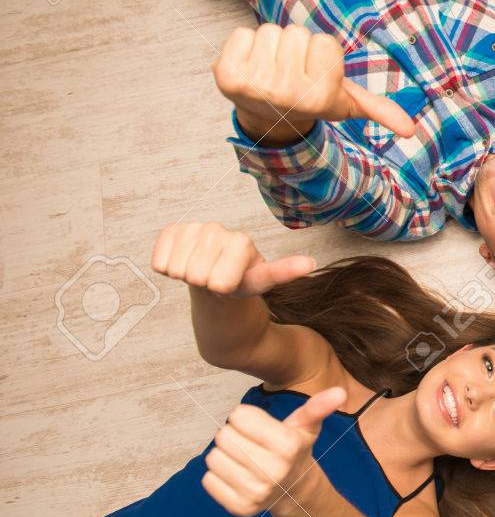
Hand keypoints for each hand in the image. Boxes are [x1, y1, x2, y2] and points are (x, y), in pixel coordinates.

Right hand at [151, 222, 315, 297]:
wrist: (218, 277)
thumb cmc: (241, 281)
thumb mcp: (262, 281)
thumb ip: (283, 272)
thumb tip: (311, 263)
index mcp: (242, 241)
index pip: (218, 281)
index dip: (221, 288)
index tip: (229, 285)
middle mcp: (218, 229)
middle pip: (196, 275)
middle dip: (204, 283)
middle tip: (214, 278)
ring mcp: (195, 228)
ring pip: (177, 269)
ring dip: (188, 276)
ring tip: (202, 271)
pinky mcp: (172, 231)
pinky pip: (160, 261)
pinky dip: (168, 268)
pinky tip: (184, 263)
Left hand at [201, 386, 345, 516]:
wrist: (294, 490)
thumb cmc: (294, 451)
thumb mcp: (305, 426)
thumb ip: (317, 407)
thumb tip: (340, 392)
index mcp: (288, 445)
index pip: (238, 416)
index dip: (245, 418)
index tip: (257, 427)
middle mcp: (273, 471)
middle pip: (223, 437)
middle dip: (233, 436)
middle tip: (250, 444)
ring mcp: (256, 492)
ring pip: (213, 458)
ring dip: (224, 455)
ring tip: (243, 459)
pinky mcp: (240, 507)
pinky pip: (208, 480)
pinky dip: (218, 476)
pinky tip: (237, 475)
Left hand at [213, 24, 416, 144]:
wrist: (268, 119)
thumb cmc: (311, 100)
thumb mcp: (346, 104)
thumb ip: (379, 110)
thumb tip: (411, 131)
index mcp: (318, 98)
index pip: (326, 43)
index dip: (323, 56)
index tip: (316, 76)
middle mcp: (286, 94)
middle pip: (297, 33)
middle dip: (297, 48)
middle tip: (292, 73)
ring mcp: (253, 85)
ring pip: (270, 32)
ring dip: (272, 46)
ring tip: (272, 70)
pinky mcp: (226, 75)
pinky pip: (241, 34)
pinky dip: (245, 45)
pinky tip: (251, 67)